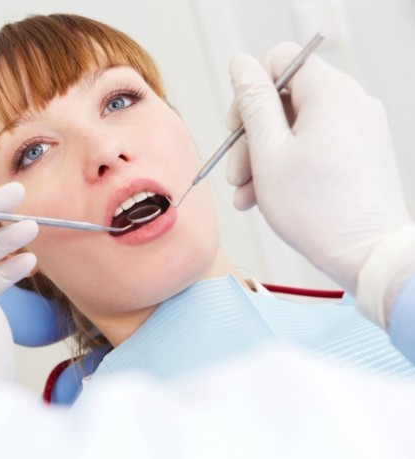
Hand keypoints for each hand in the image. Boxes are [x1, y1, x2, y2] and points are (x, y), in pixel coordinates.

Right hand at [226, 42, 413, 326]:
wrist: (367, 255)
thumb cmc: (317, 210)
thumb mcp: (268, 152)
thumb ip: (252, 102)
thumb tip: (241, 64)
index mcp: (330, 93)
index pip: (280, 59)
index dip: (250, 90)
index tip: (237, 127)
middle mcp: (350, 103)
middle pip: (284, 99)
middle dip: (251, 136)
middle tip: (235, 173)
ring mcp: (358, 128)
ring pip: (294, 127)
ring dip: (262, 158)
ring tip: (246, 195)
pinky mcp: (360, 152)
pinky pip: (313, 146)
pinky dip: (286, 166)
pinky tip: (263, 198)